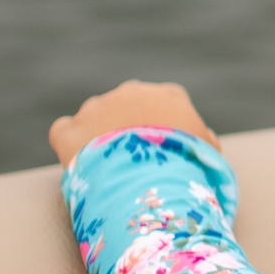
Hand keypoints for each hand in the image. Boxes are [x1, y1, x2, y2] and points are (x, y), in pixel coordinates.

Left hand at [48, 81, 217, 169]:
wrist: (148, 180)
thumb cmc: (186, 166)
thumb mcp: (209, 153)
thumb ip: (207, 141)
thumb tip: (207, 139)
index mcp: (167, 95)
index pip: (170, 97)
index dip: (168, 118)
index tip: (169, 139)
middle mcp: (129, 93)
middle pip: (128, 103)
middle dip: (131, 122)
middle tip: (138, 154)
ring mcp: (96, 109)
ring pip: (96, 115)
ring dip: (100, 132)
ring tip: (110, 163)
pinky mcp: (70, 130)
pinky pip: (65, 130)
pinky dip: (70, 141)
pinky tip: (78, 158)